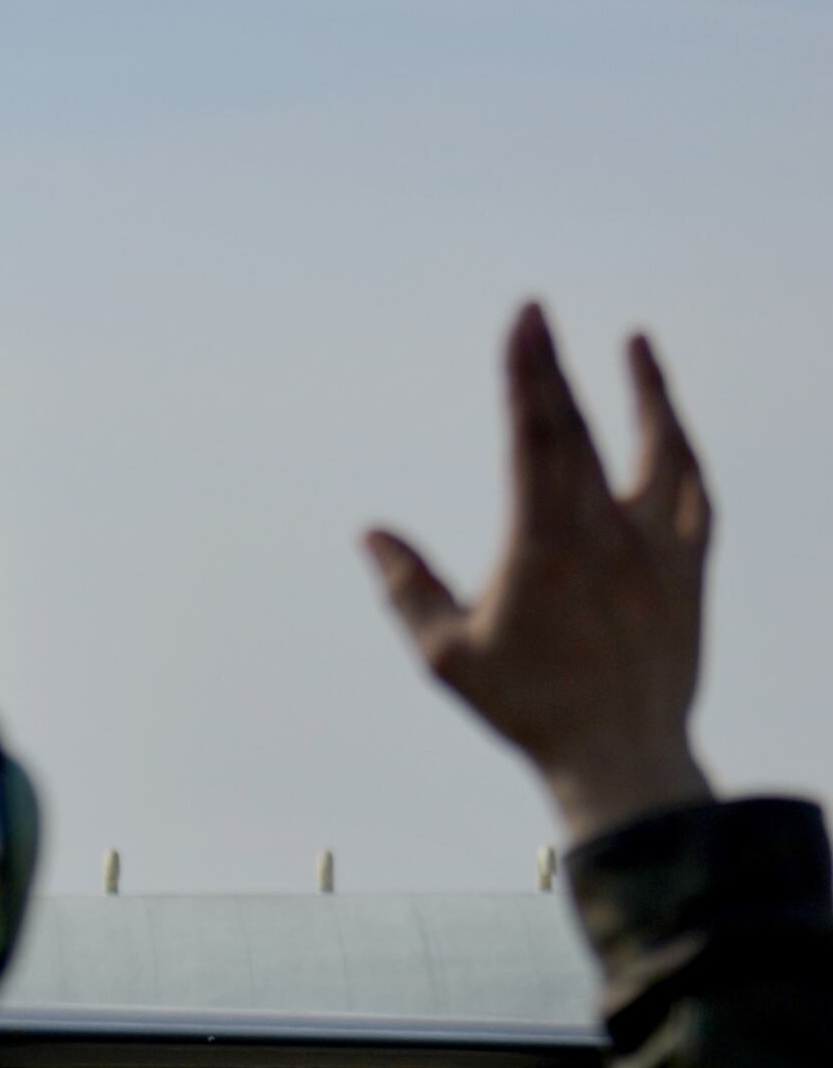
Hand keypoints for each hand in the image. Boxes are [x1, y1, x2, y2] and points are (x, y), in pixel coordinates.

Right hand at [366, 304, 713, 842]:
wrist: (623, 754)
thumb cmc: (528, 709)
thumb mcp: (446, 654)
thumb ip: (407, 587)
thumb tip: (370, 532)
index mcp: (546, 543)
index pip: (535, 437)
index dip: (527, 373)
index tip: (523, 321)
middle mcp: (609, 532)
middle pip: (584, 429)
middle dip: (558, 366)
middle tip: (540, 312)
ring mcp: (659, 547)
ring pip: (661, 449)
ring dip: (648, 392)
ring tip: (638, 343)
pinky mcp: (690, 570)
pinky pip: (696, 494)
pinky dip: (685, 454)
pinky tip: (677, 435)